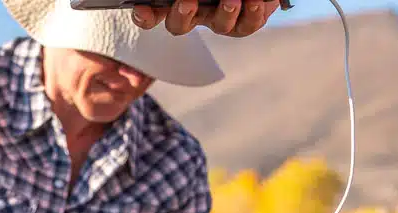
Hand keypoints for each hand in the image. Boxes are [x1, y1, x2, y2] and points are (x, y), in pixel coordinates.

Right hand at [131, 0, 281, 36]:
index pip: (152, 12)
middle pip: (178, 25)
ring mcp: (219, 18)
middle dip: (181, 15)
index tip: (143, 9)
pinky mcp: (245, 22)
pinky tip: (254, 0)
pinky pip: (246, 25)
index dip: (144, 15)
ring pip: (219, 26)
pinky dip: (252, 13)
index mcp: (176, 0)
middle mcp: (196, 11)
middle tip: (187, 2)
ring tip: (232, 1)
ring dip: (224, 13)